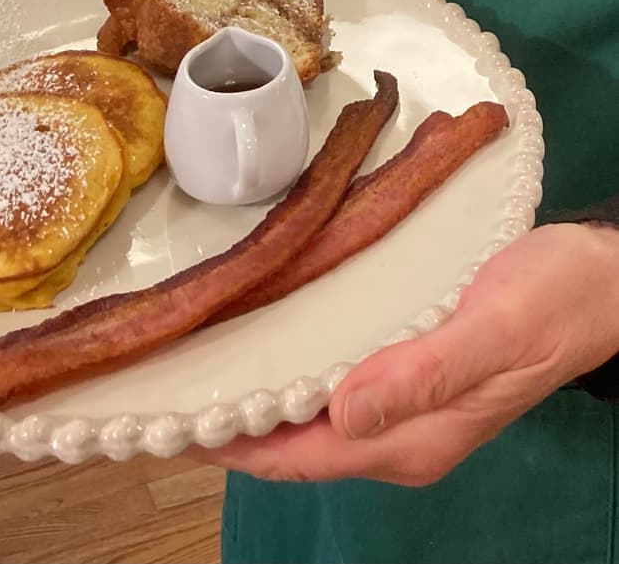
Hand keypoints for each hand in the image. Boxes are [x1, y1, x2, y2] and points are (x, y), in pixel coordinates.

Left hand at [188, 222, 618, 484]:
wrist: (598, 280)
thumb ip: (422, 376)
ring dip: (250, 401)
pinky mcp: (403, 374)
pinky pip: (326, 387)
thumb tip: (344, 415)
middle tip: (162, 391)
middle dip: (227, 428)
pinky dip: (284, 374)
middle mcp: (397, 434)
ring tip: (193, 369)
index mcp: (412, 438)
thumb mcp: (494, 332)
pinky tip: (259, 345)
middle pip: (292, 444)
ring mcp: (400, 407)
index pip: (298, 458)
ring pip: (305, 417)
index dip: (230, 450)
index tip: (166, 424)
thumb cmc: (551, 300)